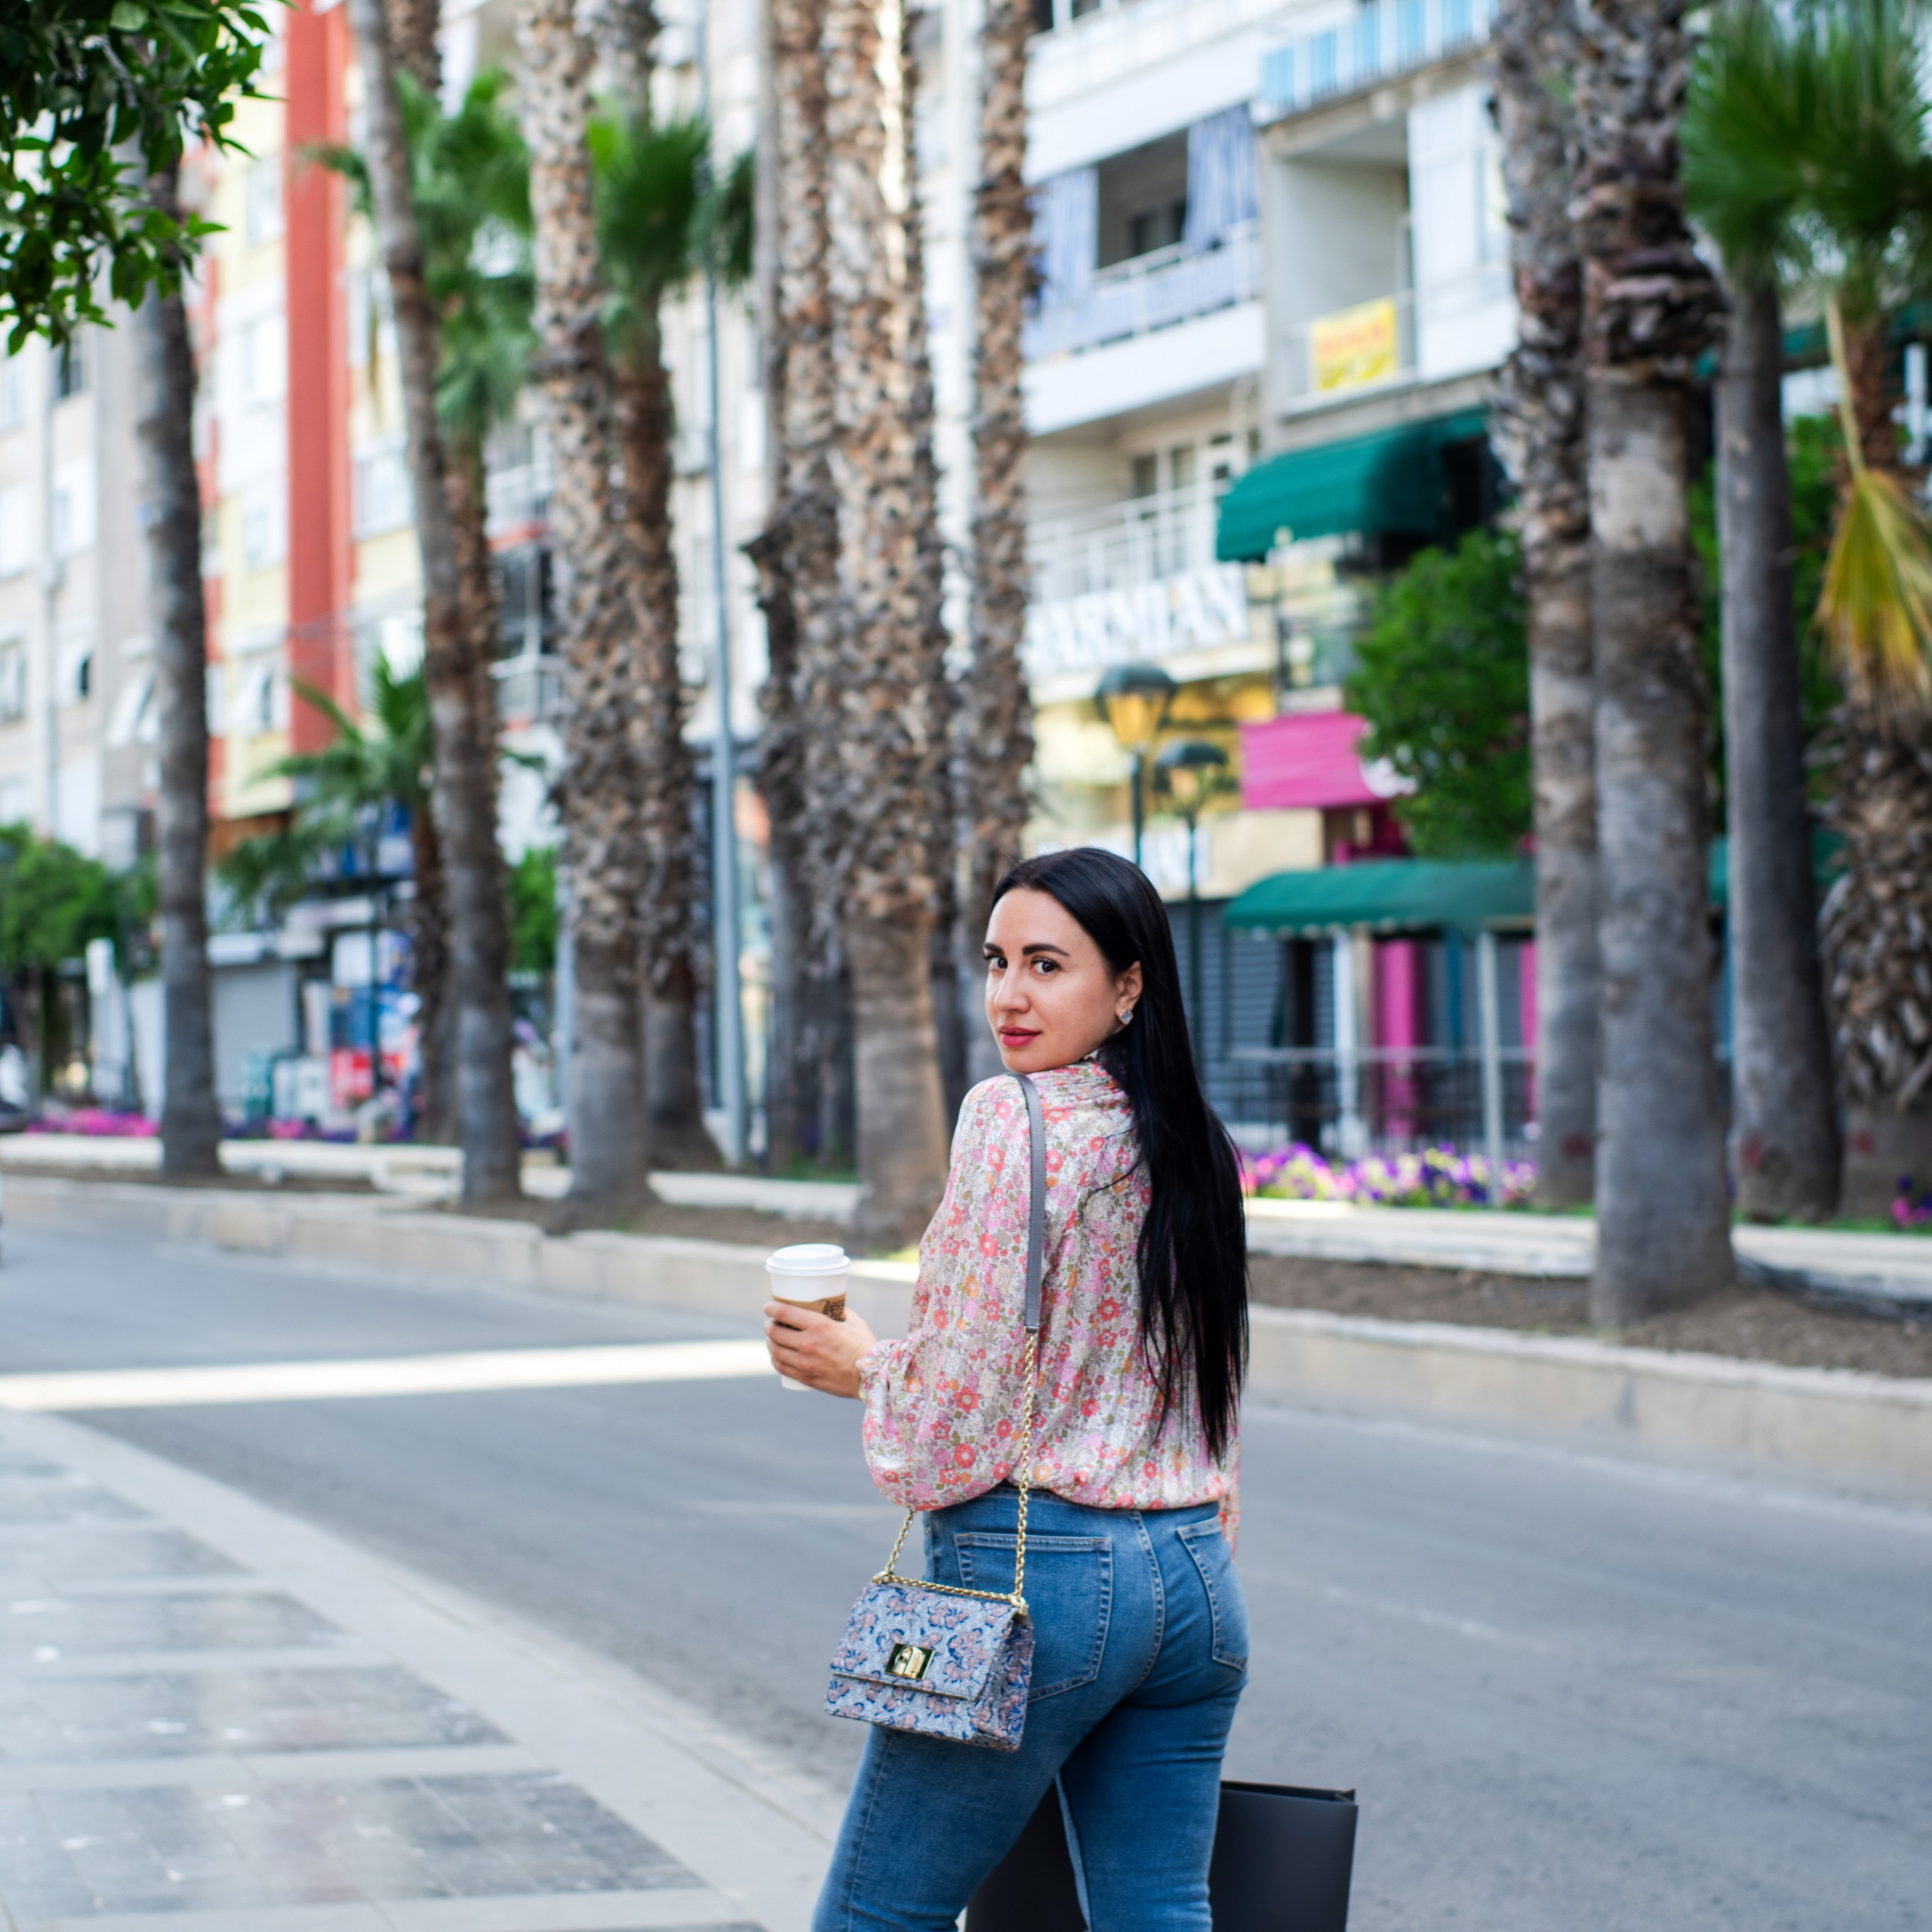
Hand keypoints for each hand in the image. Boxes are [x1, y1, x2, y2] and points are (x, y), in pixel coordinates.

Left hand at [764, 1300, 878, 1398]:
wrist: (870, 1376)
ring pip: (775, 1351)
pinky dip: (775, 1359)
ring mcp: (805, 1362)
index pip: (784, 1313)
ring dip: (770, 1343)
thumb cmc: (864, 1346)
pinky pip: (782, 1367)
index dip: (771, 1308)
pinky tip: (777, 1356)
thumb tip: (835, 1309)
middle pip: (775, 1332)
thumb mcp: (854, 1322)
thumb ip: (842, 1314)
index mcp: (819, 1326)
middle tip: (770, 1323)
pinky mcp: (806, 1377)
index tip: (768, 1306)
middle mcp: (808, 1343)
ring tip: (772, 1339)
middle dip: (769, 1326)